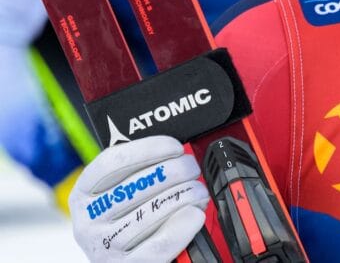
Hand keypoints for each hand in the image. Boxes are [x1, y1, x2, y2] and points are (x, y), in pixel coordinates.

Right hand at [69, 135, 209, 261]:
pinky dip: (182, 225)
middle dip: (175, 171)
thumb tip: (173, 152)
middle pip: (137, 184)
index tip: (175, 146)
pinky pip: (160, 243)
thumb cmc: (128, 222)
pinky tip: (195, 214)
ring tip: (199, 191)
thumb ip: (137, 172)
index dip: (148, 149)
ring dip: (185, 195)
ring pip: (152, 211)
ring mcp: (105, 247)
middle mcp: (88, 221)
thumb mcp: (119, 195)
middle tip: (192, 168)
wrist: (125, 262)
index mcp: (83, 194)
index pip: (111, 162)